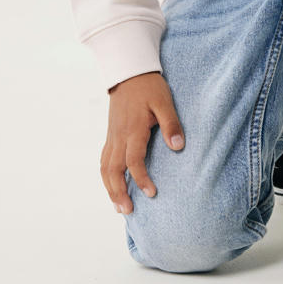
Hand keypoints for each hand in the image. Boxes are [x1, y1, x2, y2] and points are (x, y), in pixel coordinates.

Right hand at [100, 71, 184, 214]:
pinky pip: (104, 159)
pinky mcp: (110, 134)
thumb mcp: (164, 101)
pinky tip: (112, 186)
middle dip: (118, 193)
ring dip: (110, 188)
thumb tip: (178, 146)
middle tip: (128, 211)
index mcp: (133, 129)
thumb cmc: (149, 86)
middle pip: (113, 170)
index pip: (133, 160)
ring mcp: (112, 136)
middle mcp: (119, 136)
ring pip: (105, 167)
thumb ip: (171, 123)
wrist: (129, 72)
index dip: (141, 179)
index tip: (152, 193)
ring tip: (119, 207)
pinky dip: (106, 176)